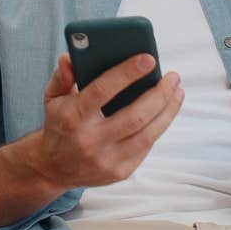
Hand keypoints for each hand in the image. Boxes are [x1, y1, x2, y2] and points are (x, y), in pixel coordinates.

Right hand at [25, 53, 183, 189]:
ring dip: (168, 111)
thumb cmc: (59, 124)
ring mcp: (106, 159)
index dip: (127, 73)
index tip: (149, 59)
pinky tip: (166, 111)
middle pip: (135, 115)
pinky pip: (146, 147)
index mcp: (72, 117)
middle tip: (173, 77)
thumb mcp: (52, 97)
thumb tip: (70, 57)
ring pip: (147, 134)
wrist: (53, 168)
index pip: (102, 91)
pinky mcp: (119, 172)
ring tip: (178, 92)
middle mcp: (89, 140)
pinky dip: (159, 127)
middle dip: (160, 94)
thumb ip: (62, 76)